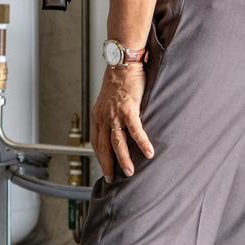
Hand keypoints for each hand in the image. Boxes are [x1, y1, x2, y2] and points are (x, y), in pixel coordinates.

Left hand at [91, 64, 154, 181]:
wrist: (122, 65)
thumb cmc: (118, 83)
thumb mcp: (108, 102)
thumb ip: (111, 116)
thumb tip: (117, 130)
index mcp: (97, 116)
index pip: (96, 142)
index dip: (100, 157)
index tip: (104, 168)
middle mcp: (103, 117)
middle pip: (103, 146)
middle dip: (107, 165)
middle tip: (111, 179)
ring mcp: (115, 115)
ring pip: (117, 142)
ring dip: (124, 160)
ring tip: (129, 173)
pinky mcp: (128, 110)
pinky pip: (135, 130)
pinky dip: (142, 143)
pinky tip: (149, 153)